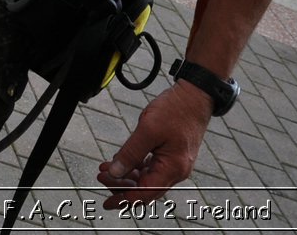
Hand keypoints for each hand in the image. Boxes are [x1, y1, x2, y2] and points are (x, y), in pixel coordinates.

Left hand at [97, 83, 209, 207]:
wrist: (195, 95)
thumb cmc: (176, 110)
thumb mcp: (148, 130)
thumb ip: (130, 153)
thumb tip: (114, 173)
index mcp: (172, 169)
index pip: (144, 194)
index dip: (123, 199)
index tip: (106, 202)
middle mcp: (176, 171)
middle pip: (145, 190)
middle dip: (121, 186)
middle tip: (101, 176)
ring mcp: (175, 164)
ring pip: (147, 179)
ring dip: (126, 176)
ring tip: (107, 167)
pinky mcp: (172, 155)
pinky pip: (151, 168)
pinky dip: (136, 167)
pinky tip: (122, 162)